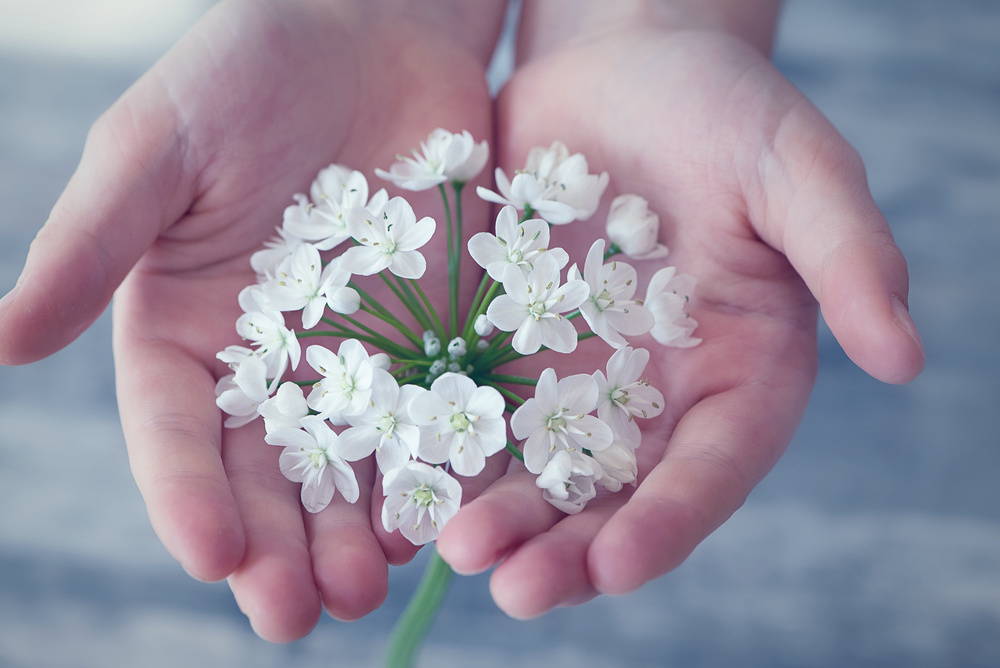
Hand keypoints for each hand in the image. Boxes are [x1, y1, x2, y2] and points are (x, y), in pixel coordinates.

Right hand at [0, 0, 504, 640]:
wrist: (374, 28)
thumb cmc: (248, 69)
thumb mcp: (158, 146)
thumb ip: (92, 243)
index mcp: (185, 329)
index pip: (176, 433)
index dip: (187, 497)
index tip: (214, 556)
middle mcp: (269, 360)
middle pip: (265, 473)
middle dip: (278, 546)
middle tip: (295, 615)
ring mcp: (357, 354)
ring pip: (352, 466)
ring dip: (355, 532)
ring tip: (367, 588)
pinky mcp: (434, 335)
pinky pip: (437, 416)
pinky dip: (438, 471)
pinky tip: (446, 518)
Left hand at [435, 0, 924, 617]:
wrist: (620, 68)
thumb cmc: (723, 108)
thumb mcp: (793, 167)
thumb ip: (847, 254)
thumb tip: (905, 354)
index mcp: (739, 372)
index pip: (711, 467)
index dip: (669, 521)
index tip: (618, 565)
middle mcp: (657, 395)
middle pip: (616, 495)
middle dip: (570, 549)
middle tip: (517, 589)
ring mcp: (576, 377)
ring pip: (539, 471)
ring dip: (501, 517)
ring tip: (456, 548)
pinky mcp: (509, 346)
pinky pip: (475, 411)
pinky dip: (448, 450)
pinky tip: (409, 482)